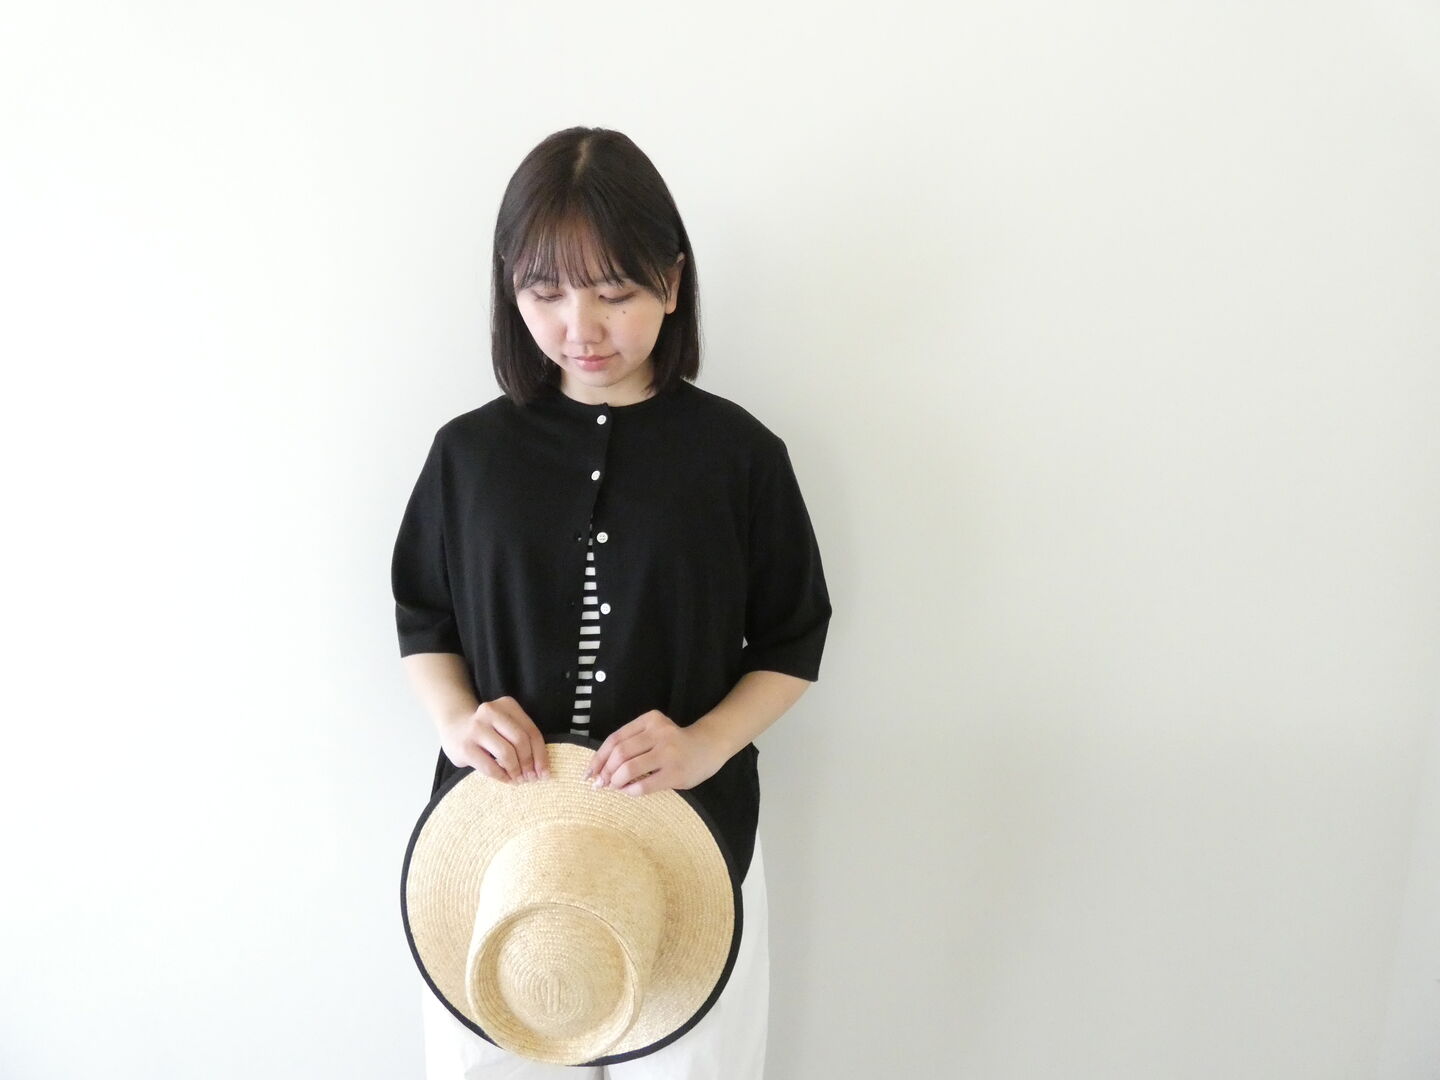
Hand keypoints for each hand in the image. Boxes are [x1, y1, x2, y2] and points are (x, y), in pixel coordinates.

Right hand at [438, 695, 548, 782]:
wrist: (453, 726)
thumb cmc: (488, 730)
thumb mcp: (506, 725)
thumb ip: (522, 737)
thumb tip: (541, 768)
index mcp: (507, 705)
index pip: (531, 731)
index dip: (541, 755)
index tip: (545, 772)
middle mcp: (491, 712)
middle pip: (521, 740)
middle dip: (529, 763)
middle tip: (531, 777)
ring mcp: (476, 728)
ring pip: (506, 753)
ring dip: (516, 771)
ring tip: (518, 779)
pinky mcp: (465, 747)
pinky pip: (490, 766)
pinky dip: (502, 776)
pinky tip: (506, 779)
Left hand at [583, 710, 726, 795]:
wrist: (709, 746)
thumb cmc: (675, 742)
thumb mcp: (654, 733)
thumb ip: (631, 744)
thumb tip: (600, 770)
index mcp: (650, 720)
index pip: (615, 739)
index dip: (598, 758)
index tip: (589, 772)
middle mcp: (659, 733)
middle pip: (619, 753)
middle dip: (605, 771)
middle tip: (601, 783)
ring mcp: (668, 753)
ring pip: (629, 769)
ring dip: (616, 781)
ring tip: (615, 786)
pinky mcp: (675, 773)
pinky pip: (644, 785)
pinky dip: (630, 791)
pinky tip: (629, 791)